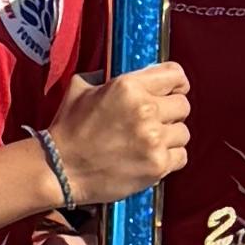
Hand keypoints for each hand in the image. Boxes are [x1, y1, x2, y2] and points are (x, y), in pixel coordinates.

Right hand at [48, 60, 189, 206]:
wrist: (60, 170)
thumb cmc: (69, 129)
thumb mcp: (81, 88)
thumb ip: (108, 77)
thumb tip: (131, 75)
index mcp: (128, 86)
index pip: (175, 75)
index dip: (176, 84)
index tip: (172, 92)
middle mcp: (145, 109)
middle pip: (183, 105)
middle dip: (170, 113)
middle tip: (153, 123)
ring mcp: (153, 139)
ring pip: (183, 132)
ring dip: (170, 138)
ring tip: (148, 143)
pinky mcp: (157, 165)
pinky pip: (181, 156)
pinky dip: (169, 159)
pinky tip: (150, 158)